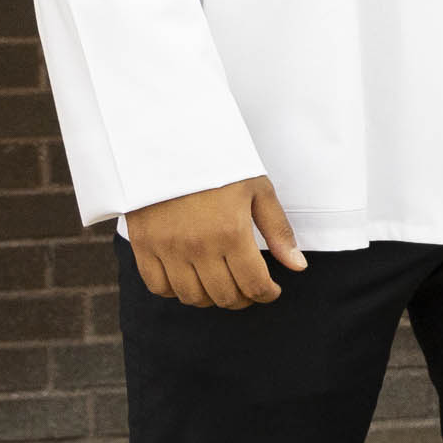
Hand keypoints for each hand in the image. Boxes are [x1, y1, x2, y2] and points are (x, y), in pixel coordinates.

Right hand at [128, 177, 303, 308]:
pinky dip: (176, 291)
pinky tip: (190, 279)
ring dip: (212, 298)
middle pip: (225, 296)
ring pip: (192, 297)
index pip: (254, 285)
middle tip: (249, 289)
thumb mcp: (257, 190)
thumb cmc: (218, 165)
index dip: (267, 294)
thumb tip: (298, 267)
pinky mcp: (144, 246)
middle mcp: (198, 247)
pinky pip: (159, 287)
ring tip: (222, 284)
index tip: (271, 290)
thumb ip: (278, 231)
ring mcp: (167, 249)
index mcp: (231, 233)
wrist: (167, 144)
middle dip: (243, 298)